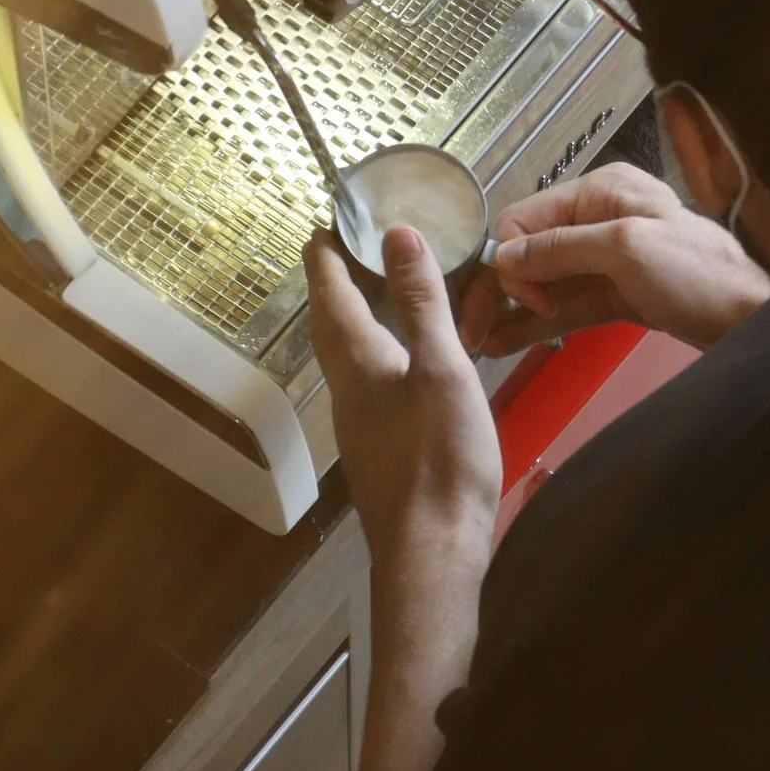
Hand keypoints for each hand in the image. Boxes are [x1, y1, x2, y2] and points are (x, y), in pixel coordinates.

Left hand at [308, 227, 501, 566]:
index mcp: (357, 359)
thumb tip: (398, 234)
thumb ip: (423, 302)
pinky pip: (371, 378)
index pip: (328, 290)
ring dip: (361, 313)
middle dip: (340, 278)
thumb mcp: (442, 370)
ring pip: (350, 351)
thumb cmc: (440, 460)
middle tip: (360, 244)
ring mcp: (359, 420)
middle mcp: (346, 386)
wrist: (431, 552)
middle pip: (332, 320)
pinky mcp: (379, 445)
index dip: (327, 250)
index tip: (332, 217)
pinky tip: (410, 357)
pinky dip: (383, 348)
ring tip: (388, 289)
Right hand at [457, 161, 769, 356]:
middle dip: (500, 286)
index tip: (521, 298)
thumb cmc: (697, 274)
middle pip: (531, 250)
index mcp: (601, 190)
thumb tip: (503, 255)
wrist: (755, 321)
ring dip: (512, 310)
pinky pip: (568, 306)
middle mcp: (599, 218)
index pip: (527, 217)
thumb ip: (562, 248)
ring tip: (478, 340)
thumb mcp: (626, 249)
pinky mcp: (617, 295)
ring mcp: (608, 259)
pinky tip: (505, 341)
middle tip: (473, 327)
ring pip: (546, 283)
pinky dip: (538, 324)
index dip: (511, 257)